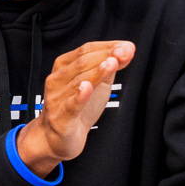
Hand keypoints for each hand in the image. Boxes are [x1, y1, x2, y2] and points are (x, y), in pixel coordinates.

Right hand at [19, 40, 135, 175]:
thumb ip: (109, 68)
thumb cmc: (76, 108)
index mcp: (64, 67)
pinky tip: (87, 87)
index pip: (86, 50)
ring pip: (77, 81)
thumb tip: (127, 51)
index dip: (108, 47)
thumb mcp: (96, 84)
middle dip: (106, 56)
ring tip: (112, 63)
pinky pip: (70, 105)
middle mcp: (57, 79)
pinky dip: (79, 96)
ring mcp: (57, 98)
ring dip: (96, 72)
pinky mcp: (61, 118)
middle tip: (125, 53)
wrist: (57, 138)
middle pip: (82, 62)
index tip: (127, 47)